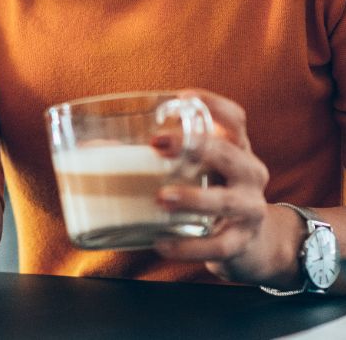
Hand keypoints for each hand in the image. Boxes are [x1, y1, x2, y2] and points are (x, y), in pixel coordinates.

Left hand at [150, 89, 301, 286]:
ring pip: (226, 201)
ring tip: (162, 197)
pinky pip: (218, 245)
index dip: (213, 105)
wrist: (251, 242)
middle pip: (229, 153)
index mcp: (238, 149)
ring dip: (194, 197)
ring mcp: (250, 208)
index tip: (184, 97)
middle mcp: (250, 173)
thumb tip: (94, 149)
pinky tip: (163, 244)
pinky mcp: (242, 241)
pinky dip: (190, 247)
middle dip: (194, 146)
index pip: (235, 119)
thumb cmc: (212, 192)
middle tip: (157, 143)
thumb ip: (164, 155)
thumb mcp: (200, 169)